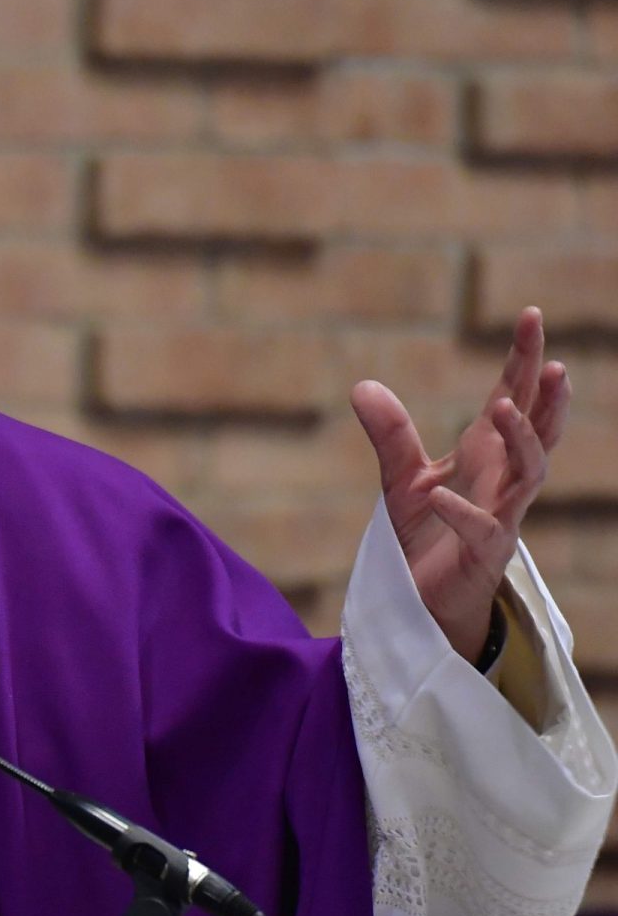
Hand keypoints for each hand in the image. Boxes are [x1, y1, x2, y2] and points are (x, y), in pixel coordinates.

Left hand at [350, 307, 568, 662]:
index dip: (523, 360)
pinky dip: (460, 511)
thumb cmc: (428, 536)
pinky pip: (480, 529)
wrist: (425, 600)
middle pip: (538, 432)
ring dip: (520, 441)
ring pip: (529, 475)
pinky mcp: (484, 554)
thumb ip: (391, 435)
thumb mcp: (403, 480)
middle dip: (548, 398)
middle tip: (552, 363)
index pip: (513, 399)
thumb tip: (363, 385)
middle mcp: (503, 481)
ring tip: (501, 409)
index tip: (530, 316)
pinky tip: (438, 494)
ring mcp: (501, 516)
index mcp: (487, 456)